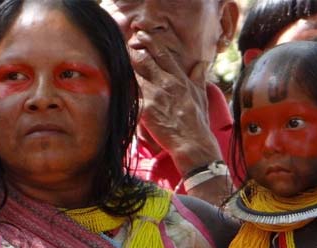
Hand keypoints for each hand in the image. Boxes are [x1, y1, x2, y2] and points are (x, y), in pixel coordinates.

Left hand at [129, 30, 221, 173]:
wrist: (192, 143)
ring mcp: (155, 95)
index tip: (141, 36)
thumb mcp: (201, 95)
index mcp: (179, 79)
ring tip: (116, 64)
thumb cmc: (197, 123)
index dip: (150, 43)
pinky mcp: (146, 109)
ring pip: (135, 74)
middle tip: (125, 47)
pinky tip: (114, 83)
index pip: (163, 54)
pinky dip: (123, 87)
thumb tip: (202, 64)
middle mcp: (166, 83)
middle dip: (133, 51)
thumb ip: (199, 77)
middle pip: (145, 59)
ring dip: (126, 68)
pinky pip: (130, 94)